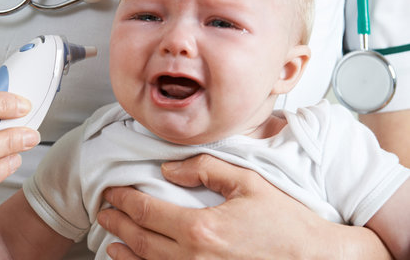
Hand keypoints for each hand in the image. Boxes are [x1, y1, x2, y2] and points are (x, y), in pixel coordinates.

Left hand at [98, 154, 389, 259]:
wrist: (315, 259)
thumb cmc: (285, 221)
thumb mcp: (247, 183)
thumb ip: (205, 169)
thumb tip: (168, 168)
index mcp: (201, 227)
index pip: (147, 211)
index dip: (124, 201)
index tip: (112, 192)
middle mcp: (194, 257)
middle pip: (141, 239)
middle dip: (117, 224)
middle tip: (104, 212)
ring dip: (125, 252)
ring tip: (111, 242)